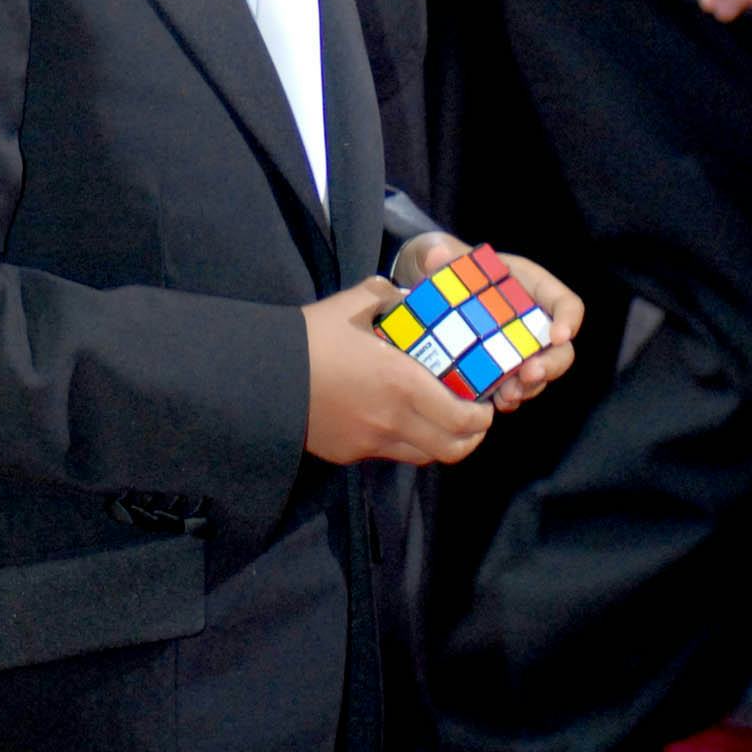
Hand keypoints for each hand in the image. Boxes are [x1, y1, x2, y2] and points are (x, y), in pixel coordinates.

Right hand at [301, 276, 493, 466]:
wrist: (265, 374)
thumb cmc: (314, 336)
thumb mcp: (354, 304)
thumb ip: (386, 296)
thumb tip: (403, 294)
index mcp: (404, 383)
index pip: (463, 419)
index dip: (482, 417)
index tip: (486, 404)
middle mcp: (394, 421)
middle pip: (452, 450)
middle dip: (471, 438)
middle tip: (472, 419)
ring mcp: (371, 442)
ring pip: (423, 457)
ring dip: (439, 444)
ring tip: (439, 422)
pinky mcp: (350, 454)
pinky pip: (388, 454)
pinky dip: (403, 443)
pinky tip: (394, 420)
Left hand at [390, 231, 581, 412]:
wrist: (427, 290)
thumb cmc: (443, 267)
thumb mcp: (436, 251)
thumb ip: (436, 250)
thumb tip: (438, 256)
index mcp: (529, 286)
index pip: (565, 303)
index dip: (568, 320)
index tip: (558, 336)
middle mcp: (532, 321)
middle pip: (561, 349)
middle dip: (550, 366)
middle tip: (528, 375)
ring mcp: (519, 350)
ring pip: (541, 374)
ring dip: (529, 388)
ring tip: (507, 396)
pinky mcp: (501, 370)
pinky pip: (516, 389)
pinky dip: (510, 398)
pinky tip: (496, 403)